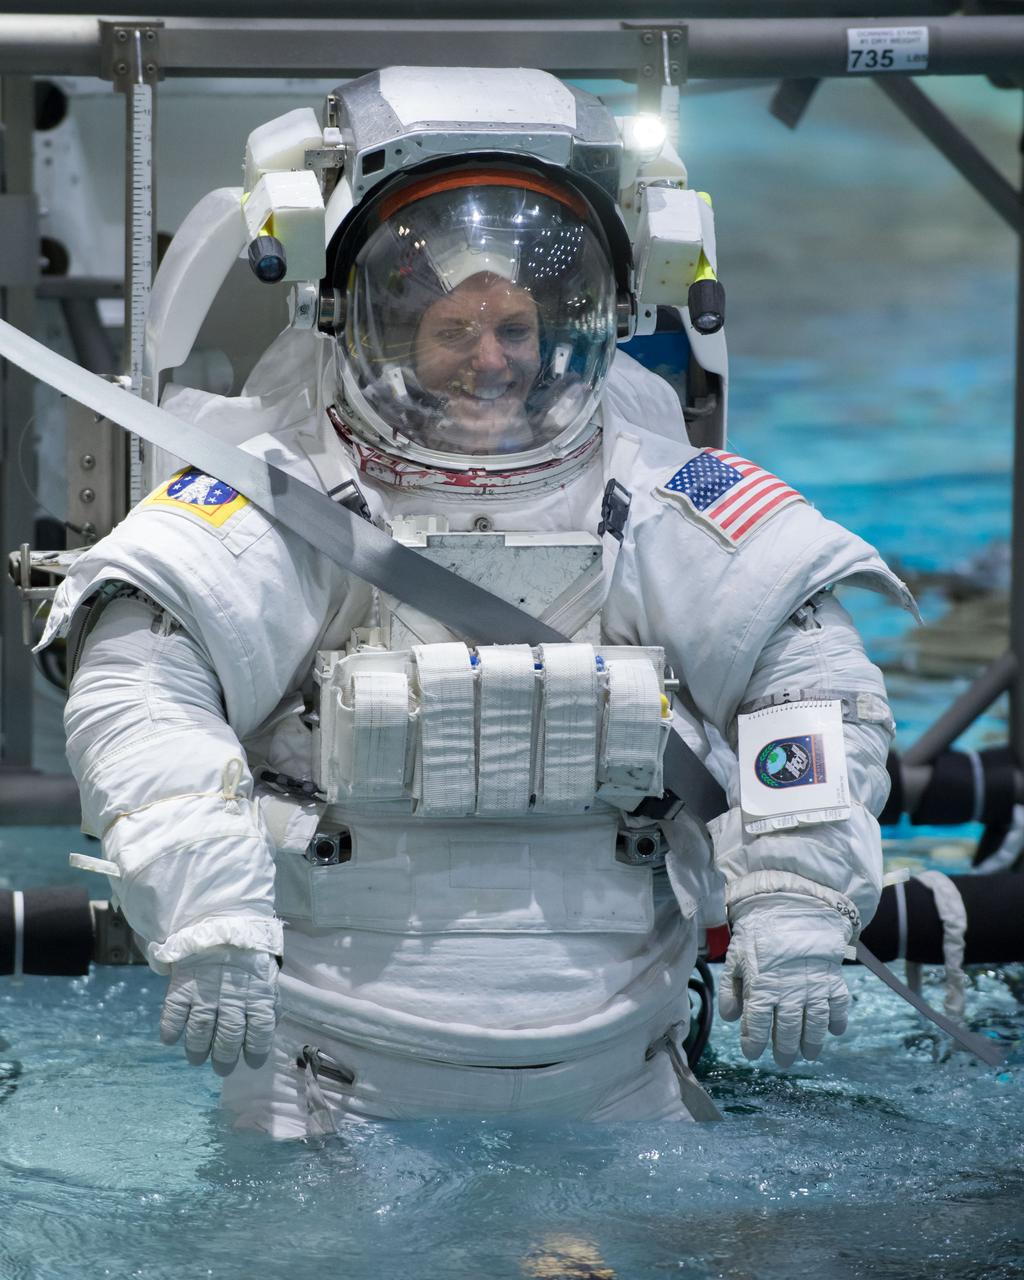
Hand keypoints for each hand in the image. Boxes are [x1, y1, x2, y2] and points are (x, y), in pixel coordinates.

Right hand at [160, 946, 278, 1075]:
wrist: (221, 924)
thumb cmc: (248, 956)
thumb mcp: (267, 977)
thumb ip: (269, 1003)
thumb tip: (269, 1029)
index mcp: (257, 994)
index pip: (260, 1030)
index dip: (256, 1050)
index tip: (251, 1062)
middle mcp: (232, 997)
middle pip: (229, 1036)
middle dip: (225, 1057)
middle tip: (222, 1067)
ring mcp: (205, 992)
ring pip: (201, 1030)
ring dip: (197, 1049)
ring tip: (197, 1058)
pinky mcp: (182, 986)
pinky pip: (174, 1014)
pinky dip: (171, 1030)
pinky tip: (171, 1039)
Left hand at [718, 895, 850, 1067]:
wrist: (791, 908)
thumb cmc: (759, 933)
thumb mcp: (736, 958)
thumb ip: (731, 989)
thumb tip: (731, 1018)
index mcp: (762, 988)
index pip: (758, 1025)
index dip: (754, 1043)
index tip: (752, 1054)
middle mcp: (789, 993)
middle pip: (788, 1030)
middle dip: (784, 1048)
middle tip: (783, 1061)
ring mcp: (814, 987)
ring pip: (814, 1024)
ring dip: (812, 1042)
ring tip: (809, 1054)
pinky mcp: (832, 979)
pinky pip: (839, 1005)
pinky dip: (838, 1020)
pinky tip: (835, 1030)